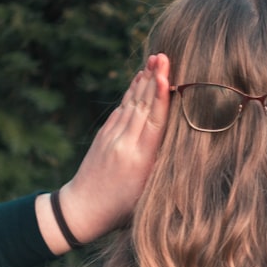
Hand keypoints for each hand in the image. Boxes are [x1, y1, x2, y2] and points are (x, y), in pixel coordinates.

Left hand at [38, 54, 170, 252]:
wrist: (81, 210)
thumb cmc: (121, 211)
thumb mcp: (148, 195)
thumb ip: (162, 169)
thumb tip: (184, 148)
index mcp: (139, 160)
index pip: (154, 122)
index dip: (161, 98)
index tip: (166, 77)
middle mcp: (125, 144)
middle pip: (143, 106)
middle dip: (154, 80)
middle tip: (163, 56)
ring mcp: (112, 137)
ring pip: (132, 103)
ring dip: (144, 80)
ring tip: (154, 60)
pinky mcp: (104, 136)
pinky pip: (121, 109)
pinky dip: (132, 93)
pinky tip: (139, 80)